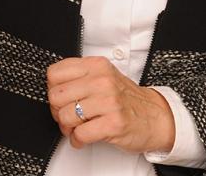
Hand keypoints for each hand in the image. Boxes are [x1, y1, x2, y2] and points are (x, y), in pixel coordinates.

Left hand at [46, 56, 176, 152]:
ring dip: (68, 129)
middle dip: (58, 112)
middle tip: (70, 116)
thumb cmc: (126, 99)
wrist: (154, 116)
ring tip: (79, 127)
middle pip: (56, 97)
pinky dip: (78, 141)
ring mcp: (109, 101)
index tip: (63, 97)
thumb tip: (51, 87)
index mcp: (97, 65)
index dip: (53, 89)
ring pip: (65, 117)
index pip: (54, 73)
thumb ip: (80, 77)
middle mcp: (103, 80)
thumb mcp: (104, 76)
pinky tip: (85, 137)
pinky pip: (79, 135)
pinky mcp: (113, 123)